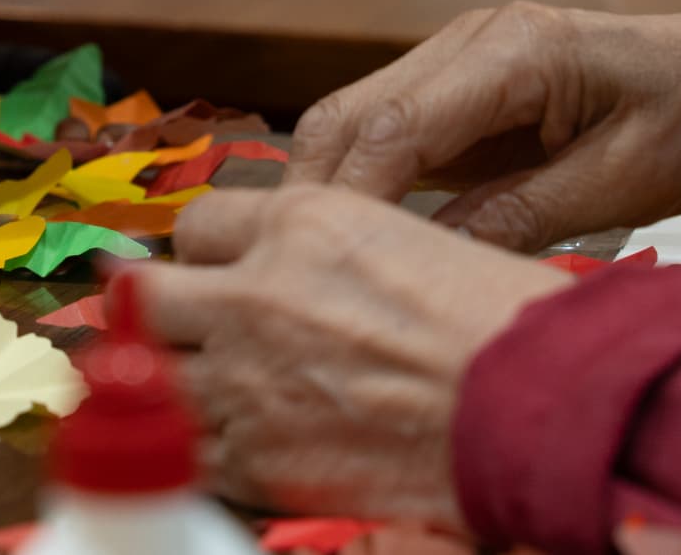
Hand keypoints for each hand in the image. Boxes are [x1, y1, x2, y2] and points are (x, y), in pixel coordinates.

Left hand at [138, 186, 566, 526]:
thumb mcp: (407, 239)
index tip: (211, 273)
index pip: (199, 223)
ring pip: (148, 375)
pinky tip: (233, 445)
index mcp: (301, 223)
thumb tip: (291, 272)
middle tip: (173, 330)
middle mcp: (257, 291)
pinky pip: (189, 449)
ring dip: (168, 383)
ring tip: (194, 392)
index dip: (204, 253)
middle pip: (142, 293)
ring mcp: (246, 377)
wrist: (538, 407)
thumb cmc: (501, 324)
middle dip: (152, 311)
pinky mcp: (258, 457)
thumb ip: (325, 252)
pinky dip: (200, 450)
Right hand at [289, 0, 680, 250]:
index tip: (320, 262)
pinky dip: (360, 182)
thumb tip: (426, 259)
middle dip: (314, 191)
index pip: (395, 123)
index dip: (348, 194)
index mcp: (514, 52)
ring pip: (353, 119)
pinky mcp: (457, 89)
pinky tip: (353, 239)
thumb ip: (522, 215)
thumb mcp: (626, 184)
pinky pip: (385, 132)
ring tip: (310, 265)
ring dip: (328, 188)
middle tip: (294, 273)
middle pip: (351, 112)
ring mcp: (456, 60)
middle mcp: (467, 40)